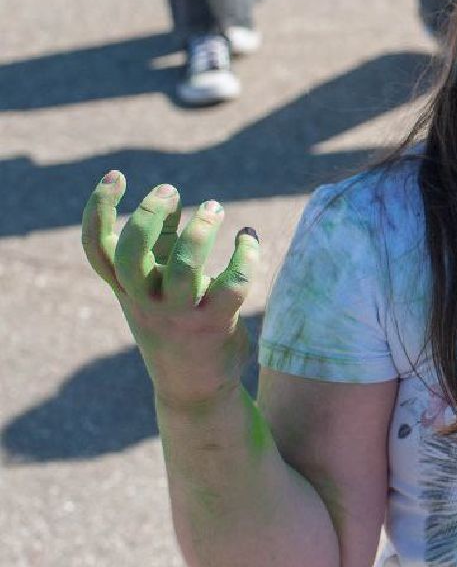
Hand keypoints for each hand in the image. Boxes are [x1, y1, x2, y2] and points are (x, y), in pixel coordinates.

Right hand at [82, 172, 259, 409]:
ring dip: (200, 231)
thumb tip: (172, 197)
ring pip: (183, 267)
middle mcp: (145, 302)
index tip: (117, 176)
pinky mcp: (215, 325)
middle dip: (148, 215)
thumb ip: (162, 244)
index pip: (97, 249)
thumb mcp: (160, 287)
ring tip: (216, 207)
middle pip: (130, 254)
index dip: (98, 210)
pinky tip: (249, 237)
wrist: (195, 390)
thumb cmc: (178, 325)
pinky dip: (245, 254)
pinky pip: (232, 284)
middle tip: (171, 190)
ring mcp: (179, 315)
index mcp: (126, 290)